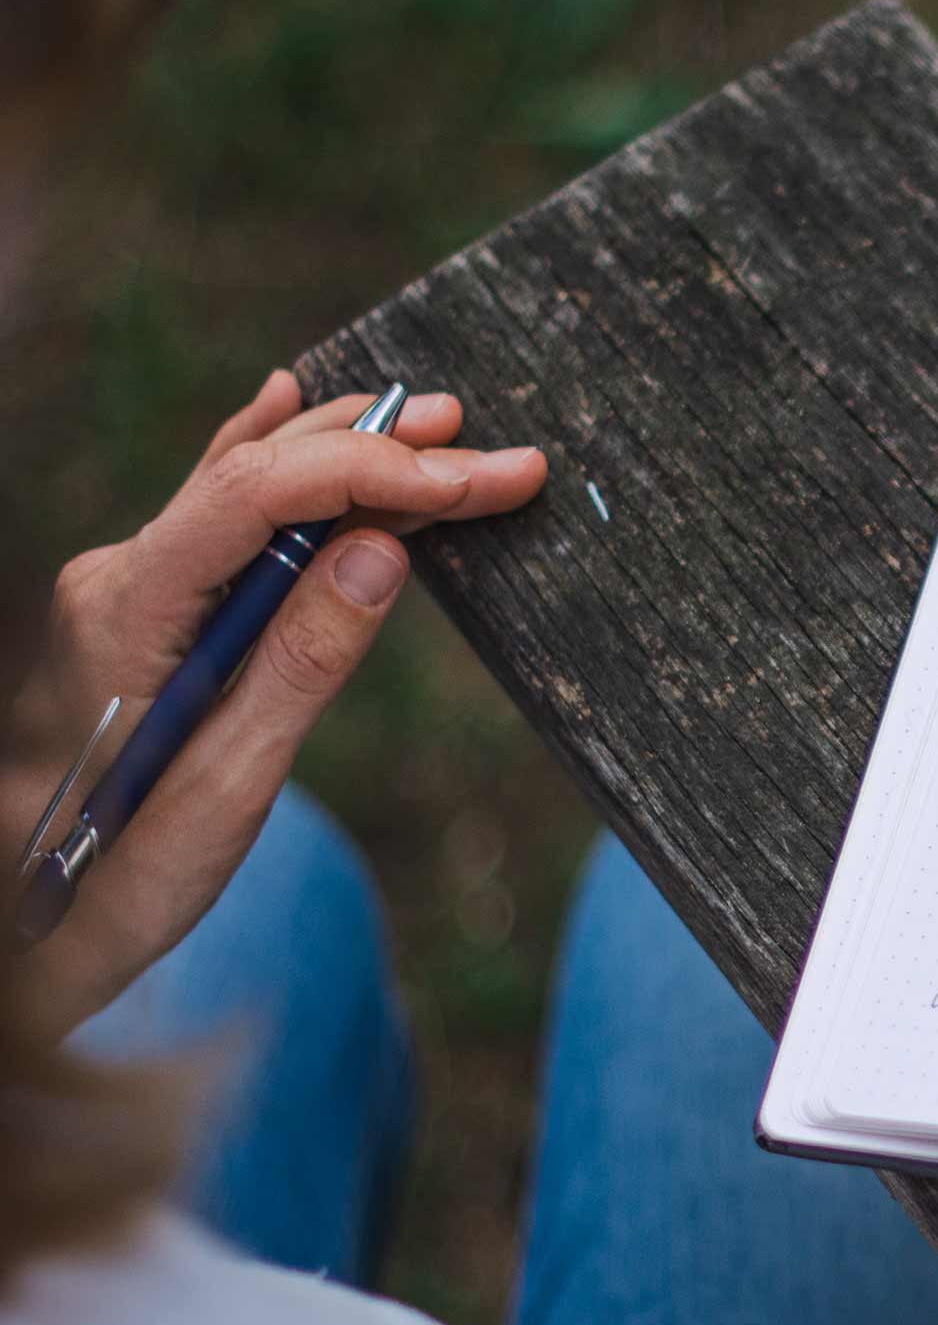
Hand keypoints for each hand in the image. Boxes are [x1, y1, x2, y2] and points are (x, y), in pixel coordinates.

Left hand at [3, 370, 544, 1037]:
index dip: (379, 471)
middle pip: (267, 474)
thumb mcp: (226, 785)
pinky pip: (220, 508)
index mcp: (130, 608)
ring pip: (250, 482)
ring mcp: (129, 587)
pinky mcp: (147, 608)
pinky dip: (275, 456)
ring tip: (445, 426)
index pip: (263, 495)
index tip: (477, 483)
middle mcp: (120, 576)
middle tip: (503, 458)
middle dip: (393, 455)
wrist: (28, 922)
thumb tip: (381, 550)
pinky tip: (290, 402)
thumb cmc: (121, 874)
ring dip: (352, 450)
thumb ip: (301, 661)